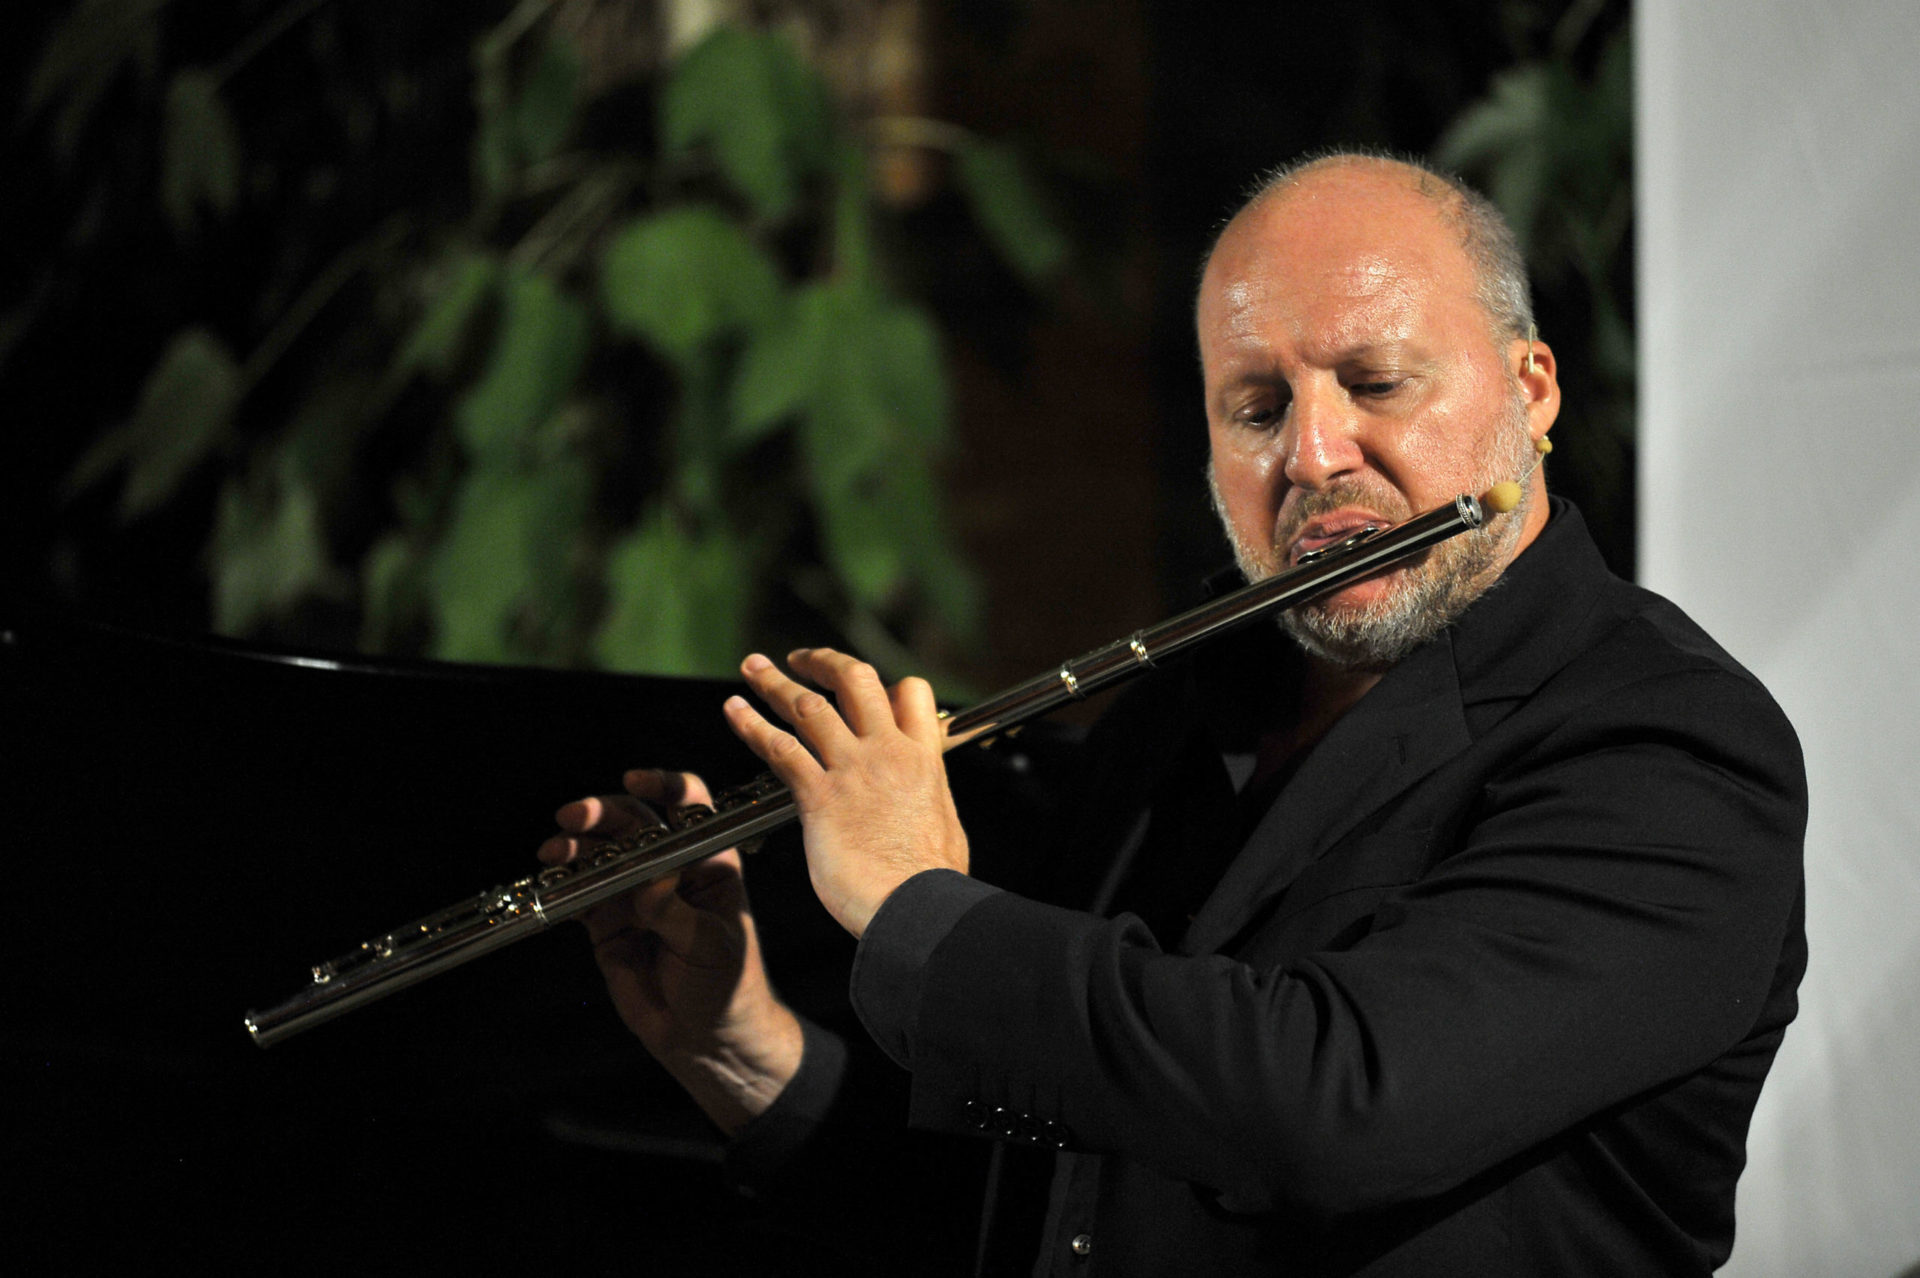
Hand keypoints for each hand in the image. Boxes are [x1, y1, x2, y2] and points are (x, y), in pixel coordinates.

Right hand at [538, 768, 801, 1133]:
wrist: (707, 1038)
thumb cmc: (728, 985)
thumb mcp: (711, 944)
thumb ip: (674, 911)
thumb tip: (645, 882)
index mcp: (709, 862)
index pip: (689, 806)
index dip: (664, 785)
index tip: (636, 780)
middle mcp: (670, 869)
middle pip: (634, 823)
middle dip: (604, 813)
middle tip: (575, 817)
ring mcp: (636, 894)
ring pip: (601, 854)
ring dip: (576, 845)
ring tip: (555, 849)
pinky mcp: (609, 923)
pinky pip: (580, 894)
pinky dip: (562, 885)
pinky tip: (549, 879)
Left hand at [724, 648, 969, 937]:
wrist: (917, 905)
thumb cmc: (931, 881)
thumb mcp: (944, 823)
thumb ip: (925, 800)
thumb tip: (920, 803)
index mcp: (923, 759)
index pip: (910, 695)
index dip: (885, 684)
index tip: (866, 689)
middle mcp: (886, 753)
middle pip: (855, 680)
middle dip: (823, 662)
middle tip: (800, 658)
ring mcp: (851, 770)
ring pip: (808, 705)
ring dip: (774, 682)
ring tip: (753, 667)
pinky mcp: (818, 796)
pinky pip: (780, 748)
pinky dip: (752, 725)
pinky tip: (734, 711)